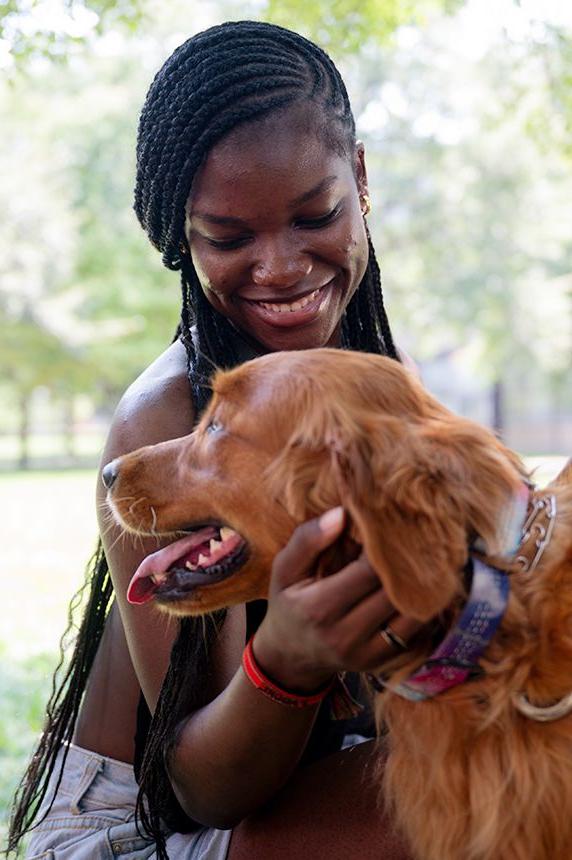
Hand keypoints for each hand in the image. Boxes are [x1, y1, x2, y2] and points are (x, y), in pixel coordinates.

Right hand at [253, 507, 421, 692]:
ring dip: (423, 586)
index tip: (391, 527)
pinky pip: (415, 632)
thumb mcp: (284, 569)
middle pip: (394, 593)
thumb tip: (342, 513)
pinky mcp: (382, 661)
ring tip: (425, 560)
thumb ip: (307, 540)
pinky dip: (422, 608)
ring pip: (412, 615)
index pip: (369, 571)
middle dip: (408, 564)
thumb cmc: (288, 602)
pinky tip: (422, 588)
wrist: (290, 655)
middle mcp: (345, 635)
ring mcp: (366, 653)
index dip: (385, 547)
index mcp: (319, 608)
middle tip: (418, 539)